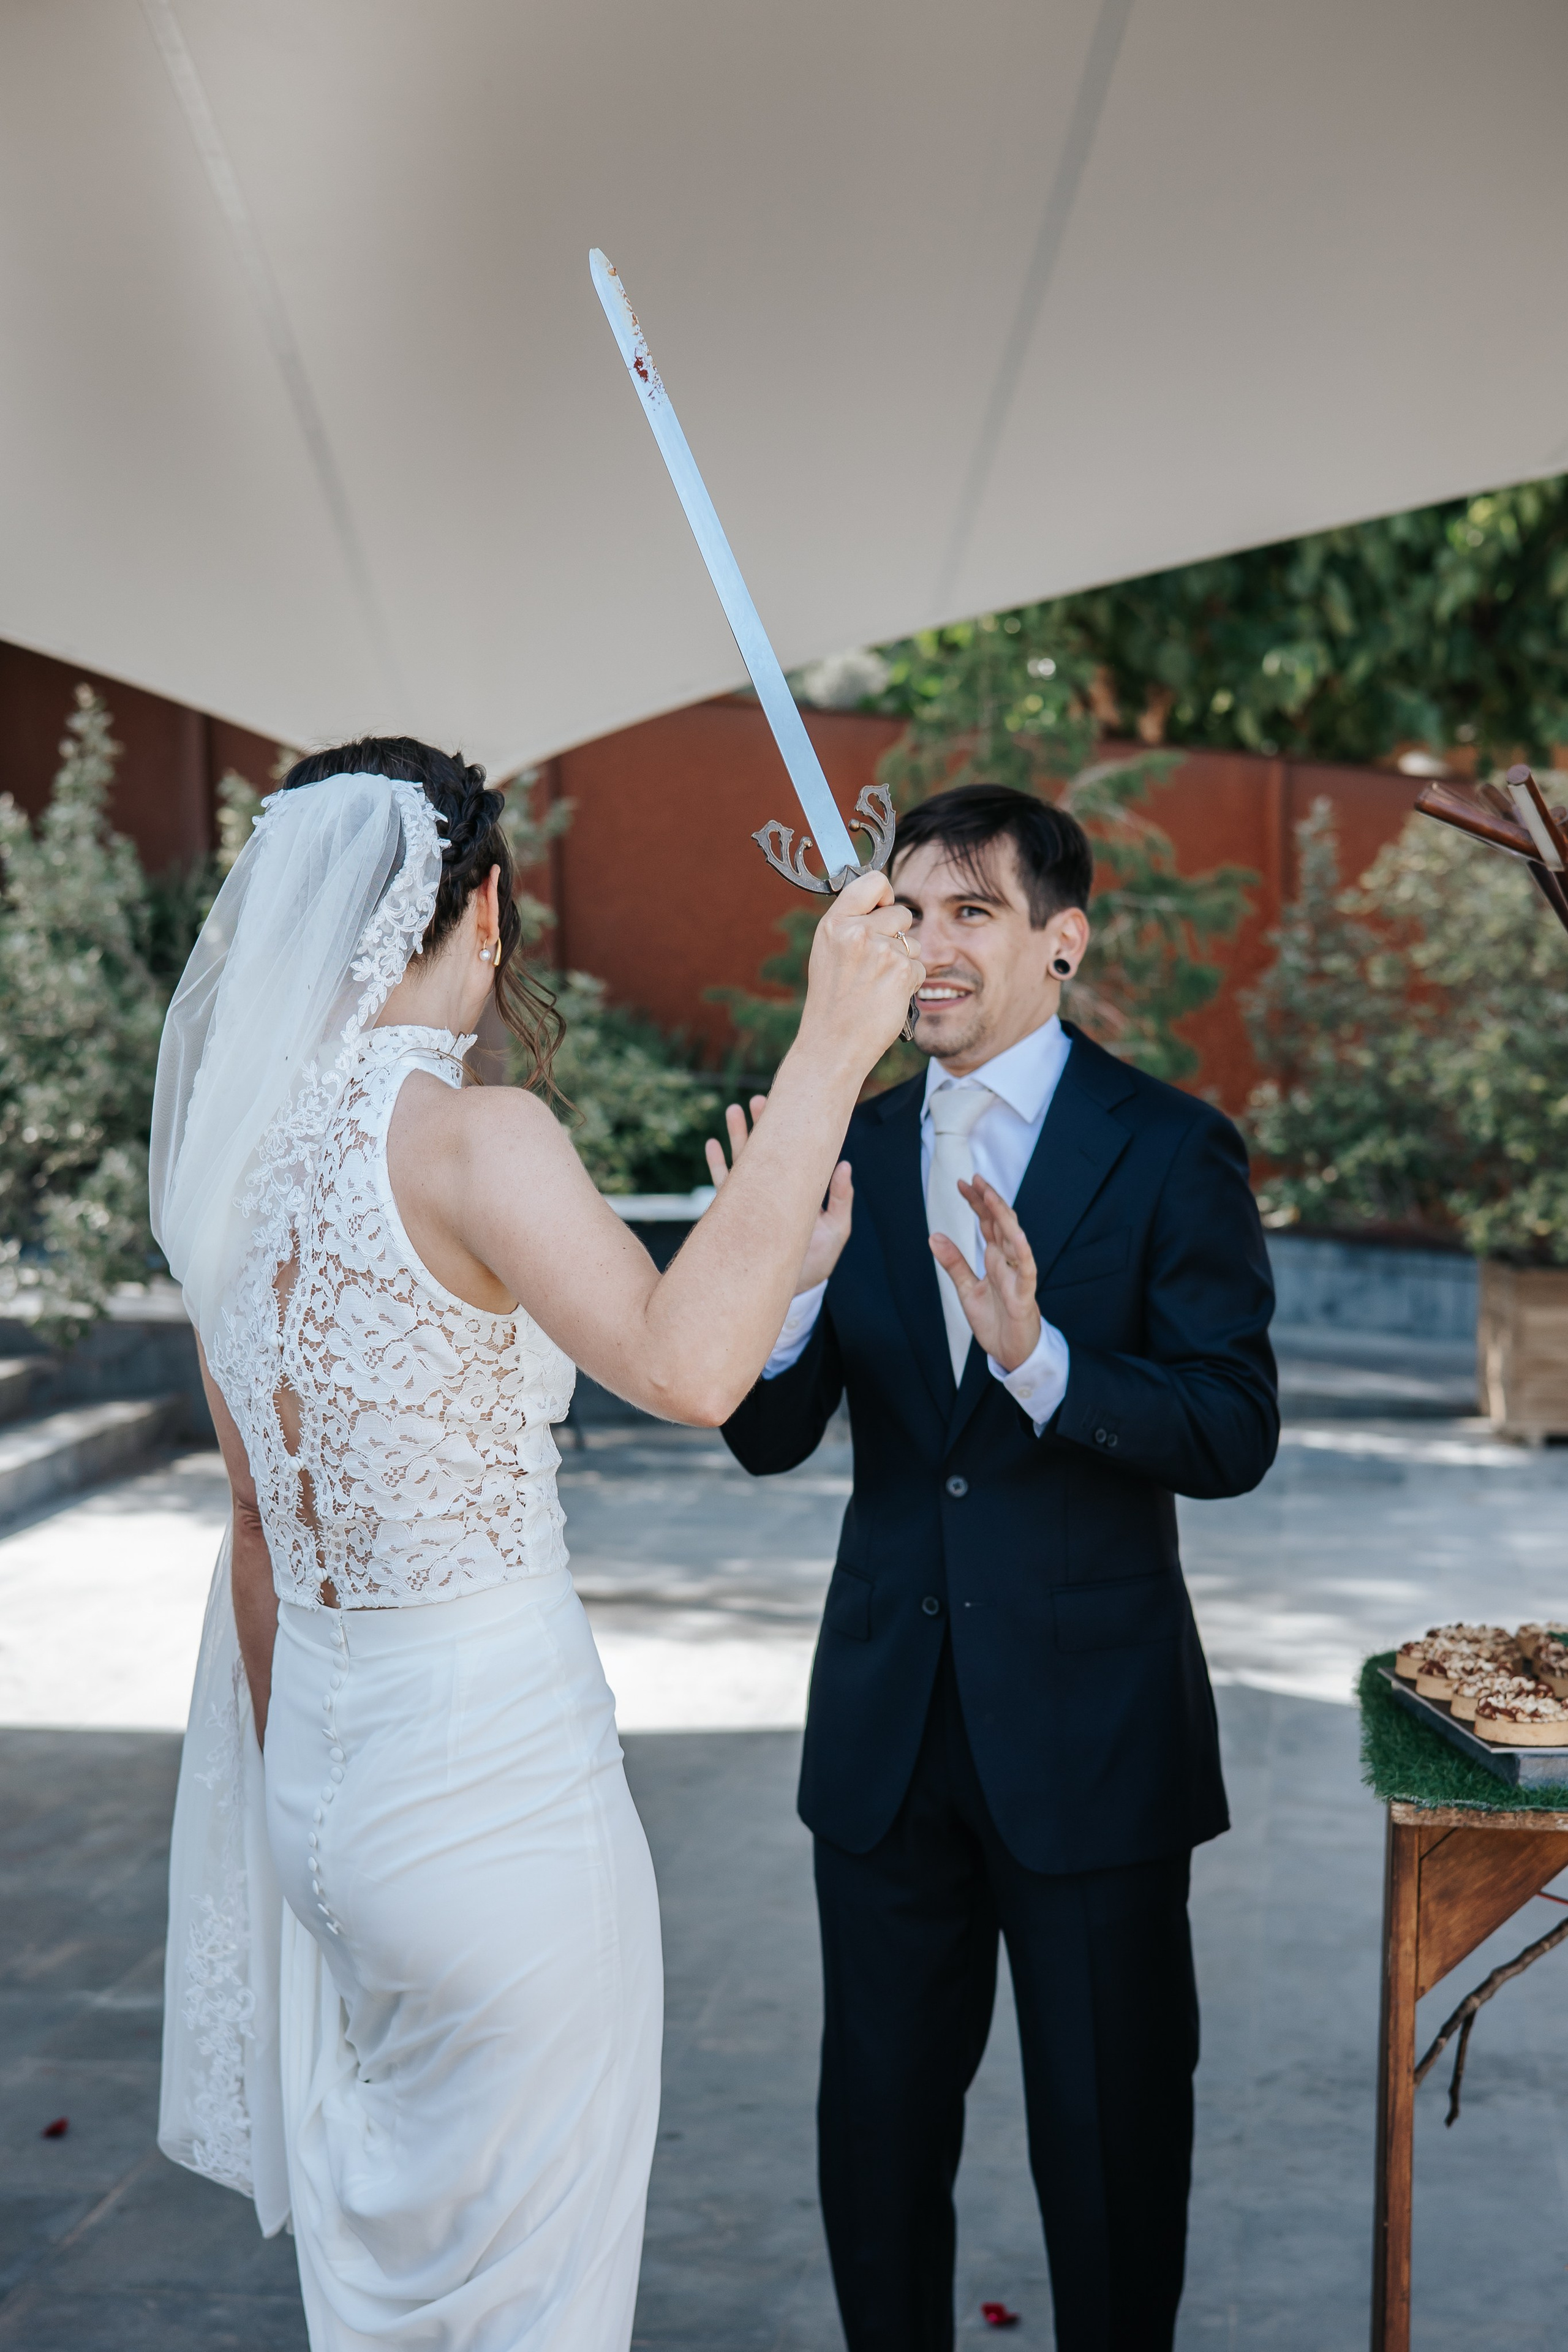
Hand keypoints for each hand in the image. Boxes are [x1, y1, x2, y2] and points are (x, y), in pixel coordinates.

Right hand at [706, 1096, 853, 1290]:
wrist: (794, 1290)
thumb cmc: (818, 1261)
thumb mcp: (837, 1229)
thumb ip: (841, 1198)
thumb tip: (845, 1164)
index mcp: (800, 1190)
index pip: (795, 1152)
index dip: (792, 1129)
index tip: (791, 1104)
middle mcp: (775, 1191)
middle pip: (767, 1150)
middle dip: (762, 1124)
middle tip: (758, 1099)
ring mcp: (754, 1202)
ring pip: (743, 1162)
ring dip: (737, 1137)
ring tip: (733, 1111)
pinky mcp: (737, 1216)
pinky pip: (724, 1186)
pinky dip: (717, 1165)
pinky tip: (711, 1145)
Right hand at [794, 871, 923, 1078]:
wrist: (832, 1044)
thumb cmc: (832, 1001)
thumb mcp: (828, 952)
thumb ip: (851, 924)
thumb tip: (883, 900)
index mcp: (834, 923)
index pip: (874, 881)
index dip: (885, 895)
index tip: (883, 910)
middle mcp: (857, 932)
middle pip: (902, 913)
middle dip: (897, 936)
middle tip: (875, 965)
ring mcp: (881, 951)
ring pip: (913, 943)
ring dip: (904, 963)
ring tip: (877, 985)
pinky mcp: (902, 972)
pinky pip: (920, 967)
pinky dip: (909, 984)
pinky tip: (887, 998)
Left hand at [928, 1175, 1041, 1371]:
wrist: (1010, 1352)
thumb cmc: (994, 1320)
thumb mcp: (966, 1289)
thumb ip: (953, 1263)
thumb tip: (933, 1236)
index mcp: (995, 1259)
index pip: (987, 1222)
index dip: (977, 1202)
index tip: (963, 1183)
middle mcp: (1008, 1262)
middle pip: (1001, 1224)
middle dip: (990, 1201)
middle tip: (976, 1179)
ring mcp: (1018, 1276)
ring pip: (1014, 1240)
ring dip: (1004, 1218)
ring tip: (992, 1197)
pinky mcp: (1024, 1295)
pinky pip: (1026, 1271)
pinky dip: (1022, 1253)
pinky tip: (1016, 1235)